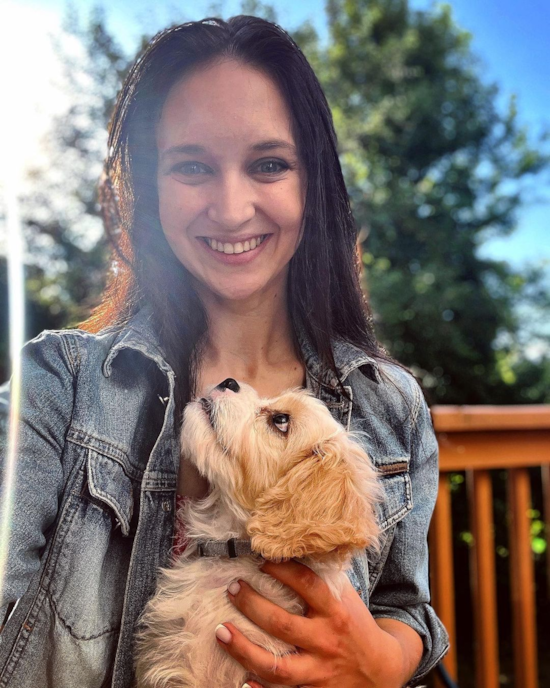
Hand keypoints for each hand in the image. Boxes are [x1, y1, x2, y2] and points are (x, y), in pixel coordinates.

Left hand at [214, 559, 420, 686]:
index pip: (307, 585)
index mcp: (335, 612)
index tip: (260, 560)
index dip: (282, 570)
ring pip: (276, 666)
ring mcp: (318, 671)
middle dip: (252, 605)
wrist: (382, 671)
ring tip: (221, 631)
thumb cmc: (356, 626)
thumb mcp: (345, 598)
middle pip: (282, 624)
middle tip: (232, 589)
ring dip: (244, 649)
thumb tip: (293, 550)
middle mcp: (326, 641)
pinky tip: (242, 681)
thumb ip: (323, 578)